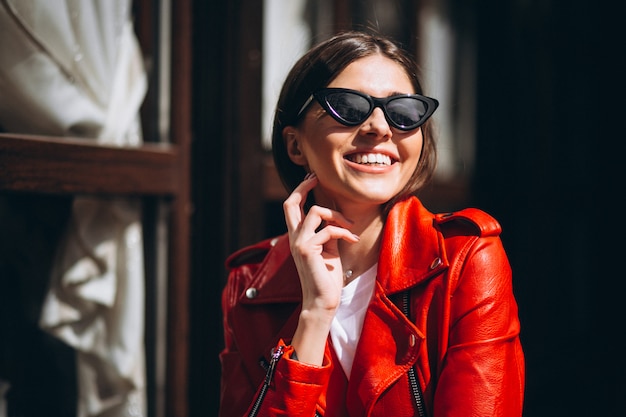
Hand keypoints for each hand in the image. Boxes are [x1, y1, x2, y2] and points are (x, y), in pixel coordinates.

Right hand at [283, 172, 359, 315]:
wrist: (322, 302)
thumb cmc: (327, 278)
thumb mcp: (329, 249)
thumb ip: (328, 232)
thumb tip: (335, 216)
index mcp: (299, 236)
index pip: (293, 207)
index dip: (301, 190)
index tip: (313, 179)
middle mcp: (295, 237)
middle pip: (290, 203)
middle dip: (304, 187)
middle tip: (317, 179)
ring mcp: (299, 243)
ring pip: (316, 212)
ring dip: (338, 215)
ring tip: (350, 226)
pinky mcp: (307, 250)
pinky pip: (329, 230)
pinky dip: (344, 232)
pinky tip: (353, 240)